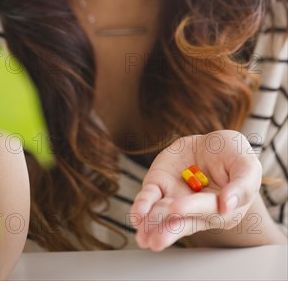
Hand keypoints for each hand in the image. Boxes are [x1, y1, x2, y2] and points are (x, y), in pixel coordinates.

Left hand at [130, 130, 261, 249]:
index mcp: (221, 208)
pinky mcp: (160, 184)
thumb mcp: (247, 166)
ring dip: (151, 224)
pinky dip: (141, 206)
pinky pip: (149, 197)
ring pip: (161, 214)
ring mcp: (175, 198)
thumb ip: (242, 185)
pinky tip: (137, 215)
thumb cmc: (234, 157)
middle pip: (181, 222)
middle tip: (155, 241)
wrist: (213, 143)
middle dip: (167, 232)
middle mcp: (195, 209)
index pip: (205, 209)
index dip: (191, 208)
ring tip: (142, 231)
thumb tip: (228, 204)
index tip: (177, 208)